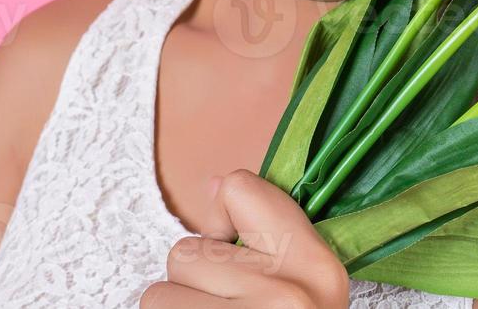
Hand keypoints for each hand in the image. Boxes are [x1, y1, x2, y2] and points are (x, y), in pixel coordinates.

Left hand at [142, 169, 350, 307]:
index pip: (241, 189)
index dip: (223, 222)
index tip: (237, 262)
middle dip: (196, 286)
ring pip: (159, 292)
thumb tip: (212, 184)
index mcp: (318, 268)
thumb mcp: (307, 289)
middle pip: (187, 251)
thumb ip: (269, 232)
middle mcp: (286, 294)